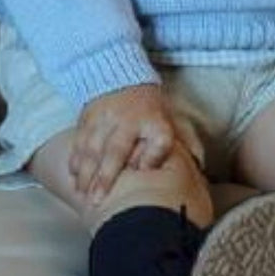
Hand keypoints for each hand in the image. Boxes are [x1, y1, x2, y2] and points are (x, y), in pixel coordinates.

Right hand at [69, 84, 177, 203]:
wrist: (121, 75)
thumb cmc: (149, 107)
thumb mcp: (171, 117)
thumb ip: (187, 140)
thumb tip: (200, 165)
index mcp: (154, 119)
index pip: (159, 139)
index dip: (153, 157)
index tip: (143, 172)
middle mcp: (128, 119)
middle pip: (117, 148)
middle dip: (106, 175)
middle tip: (98, 201)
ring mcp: (105, 118)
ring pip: (93, 147)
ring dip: (86, 172)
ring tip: (83, 194)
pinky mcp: (88, 117)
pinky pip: (79, 140)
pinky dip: (75, 159)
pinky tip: (74, 177)